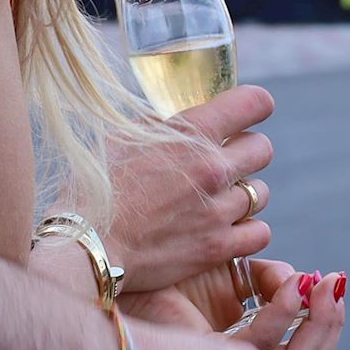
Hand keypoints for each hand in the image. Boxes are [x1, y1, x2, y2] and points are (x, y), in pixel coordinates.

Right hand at [108, 84, 273, 295]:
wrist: (86, 245)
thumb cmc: (95, 188)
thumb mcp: (122, 138)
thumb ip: (157, 126)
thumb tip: (173, 121)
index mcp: (191, 133)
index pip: (254, 102)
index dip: (255, 105)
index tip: (249, 112)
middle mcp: (212, 168)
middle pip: (263, 148)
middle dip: (246, 151)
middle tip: (226, 162)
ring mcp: (217, 210)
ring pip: (261, 192)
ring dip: (244, 194)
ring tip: (219, 200)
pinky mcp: (217, 247)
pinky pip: (259, 233)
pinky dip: (247, 230)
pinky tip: (227, 229)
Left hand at [123, 260, 346, 349]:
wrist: (111, 279)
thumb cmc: (162, 274)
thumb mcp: (225, 271)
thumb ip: (264, 278)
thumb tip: (298, 279)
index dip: (326, 324)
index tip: (334, 285)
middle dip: (329, 323)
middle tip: (337, 285)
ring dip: (318, 320)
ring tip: (322, 283)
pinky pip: (262, 345)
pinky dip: (282, 313)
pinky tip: (288, 284)